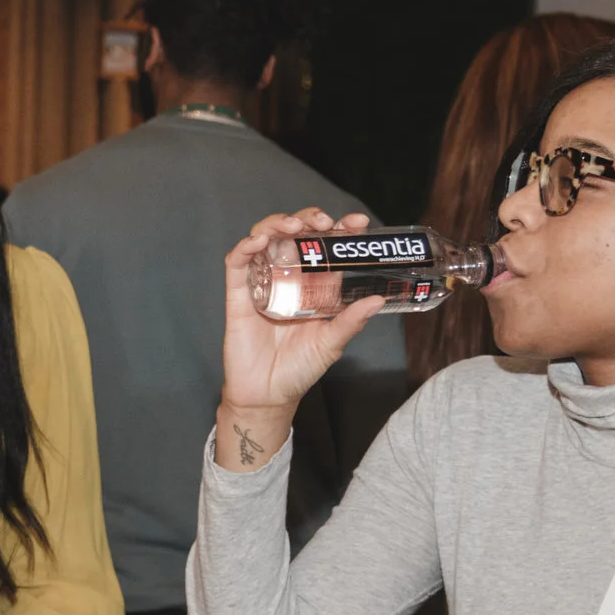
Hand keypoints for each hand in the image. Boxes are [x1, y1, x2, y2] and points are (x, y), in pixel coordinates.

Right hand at [215, 209, 387, 470]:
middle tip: (323, 223)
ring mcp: (262, 282)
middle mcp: (288, 277)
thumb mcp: (331, 343)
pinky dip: (245, 248)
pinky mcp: (238, 295)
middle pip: (294, 234)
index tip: (356, 222)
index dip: (340, 229)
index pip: (326, 246)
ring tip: (290, 227)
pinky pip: (237, 264)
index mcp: (314, 284)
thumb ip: (350, 321)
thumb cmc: (300, 369)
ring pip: (264, 239)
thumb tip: (377, 300)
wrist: (268, 395)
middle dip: (307, 219)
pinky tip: (257, 242)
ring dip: (276, 224)